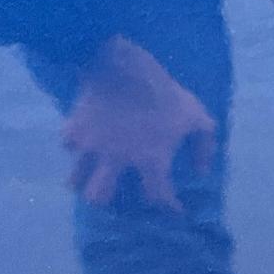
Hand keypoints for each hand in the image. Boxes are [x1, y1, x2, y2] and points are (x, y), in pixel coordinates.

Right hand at [62, 36, 217, 209]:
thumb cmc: (163, 92)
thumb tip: (201, 170)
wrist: (121, 64)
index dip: (169, 206)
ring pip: (75, 180)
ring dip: (82, 182)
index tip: (174, 209)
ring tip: (86, 179)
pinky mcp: (74, 128)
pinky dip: (75, 147)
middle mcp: (116, 160)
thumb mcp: (195, 114)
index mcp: (149, 160)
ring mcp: (92, 146)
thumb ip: (204, 144)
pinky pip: (69, 146)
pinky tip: (81, 144)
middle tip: (110, 195)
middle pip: (98, 197)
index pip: (158, 196)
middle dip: (104, 202)